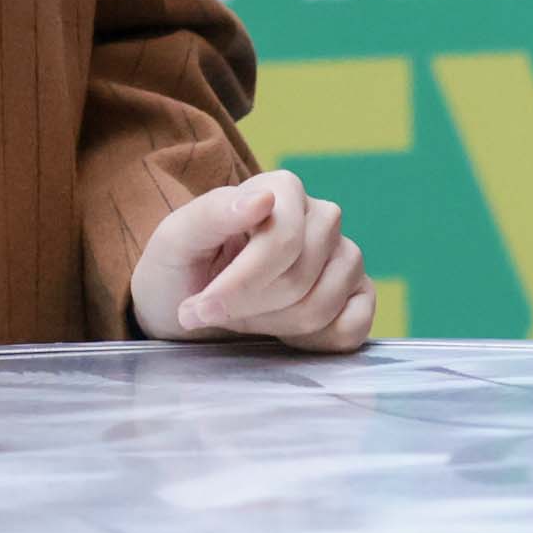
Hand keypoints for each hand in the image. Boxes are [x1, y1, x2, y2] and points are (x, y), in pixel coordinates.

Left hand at [126, 172, 370, 349]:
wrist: (182, 310)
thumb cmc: (179, 271)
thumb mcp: (174, 241)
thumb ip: (212, 214)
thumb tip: (265, 198)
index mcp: (282, 189)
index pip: (283, 241)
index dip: (240, 285)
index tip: (197, 309)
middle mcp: (322, 217)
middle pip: (299, 278)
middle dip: (250, 308)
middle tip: (215, 313)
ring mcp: (345, 257)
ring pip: (322, 306)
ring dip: (272, 326)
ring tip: (243, 317)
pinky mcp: (358, 295)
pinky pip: (352, 329)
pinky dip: (311, 343)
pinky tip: (281, 332)